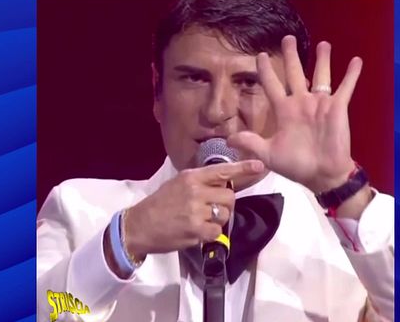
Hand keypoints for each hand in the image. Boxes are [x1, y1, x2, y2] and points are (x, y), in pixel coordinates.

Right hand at [123, 160, 264, 258]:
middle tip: (211, 209)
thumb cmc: (159, 204)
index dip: (243, 168)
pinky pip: (218, 231)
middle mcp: (196, 191)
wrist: (139, 225)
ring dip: (218, 219)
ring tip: (201, 221)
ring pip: (225, 214)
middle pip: (229, 196)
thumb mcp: (177, 184)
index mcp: (191, 177)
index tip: (260, 166)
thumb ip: (199, 182)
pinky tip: (198, 232)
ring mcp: (196, 211)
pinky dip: (211, 234)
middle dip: (225, 204)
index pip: (222, 170)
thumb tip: (224, 181)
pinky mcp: (196, 230)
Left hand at [227, 36, 362, 194]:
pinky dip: (351, 75)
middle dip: (291, 55)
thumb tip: (227, 139)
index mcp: (284, 111)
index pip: (272, 85)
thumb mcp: (268, 155)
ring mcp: (320, 104)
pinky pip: (345, 88)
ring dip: (322, 60)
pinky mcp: (337, 108)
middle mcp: (301, 102)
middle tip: (288, 38)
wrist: (321, 175)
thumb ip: (250, 143)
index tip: (258, 55)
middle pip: (294, 73)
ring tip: (323, 44)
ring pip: (321, 75)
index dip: (265, 70)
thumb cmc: (296, 165)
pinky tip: (356, 60)